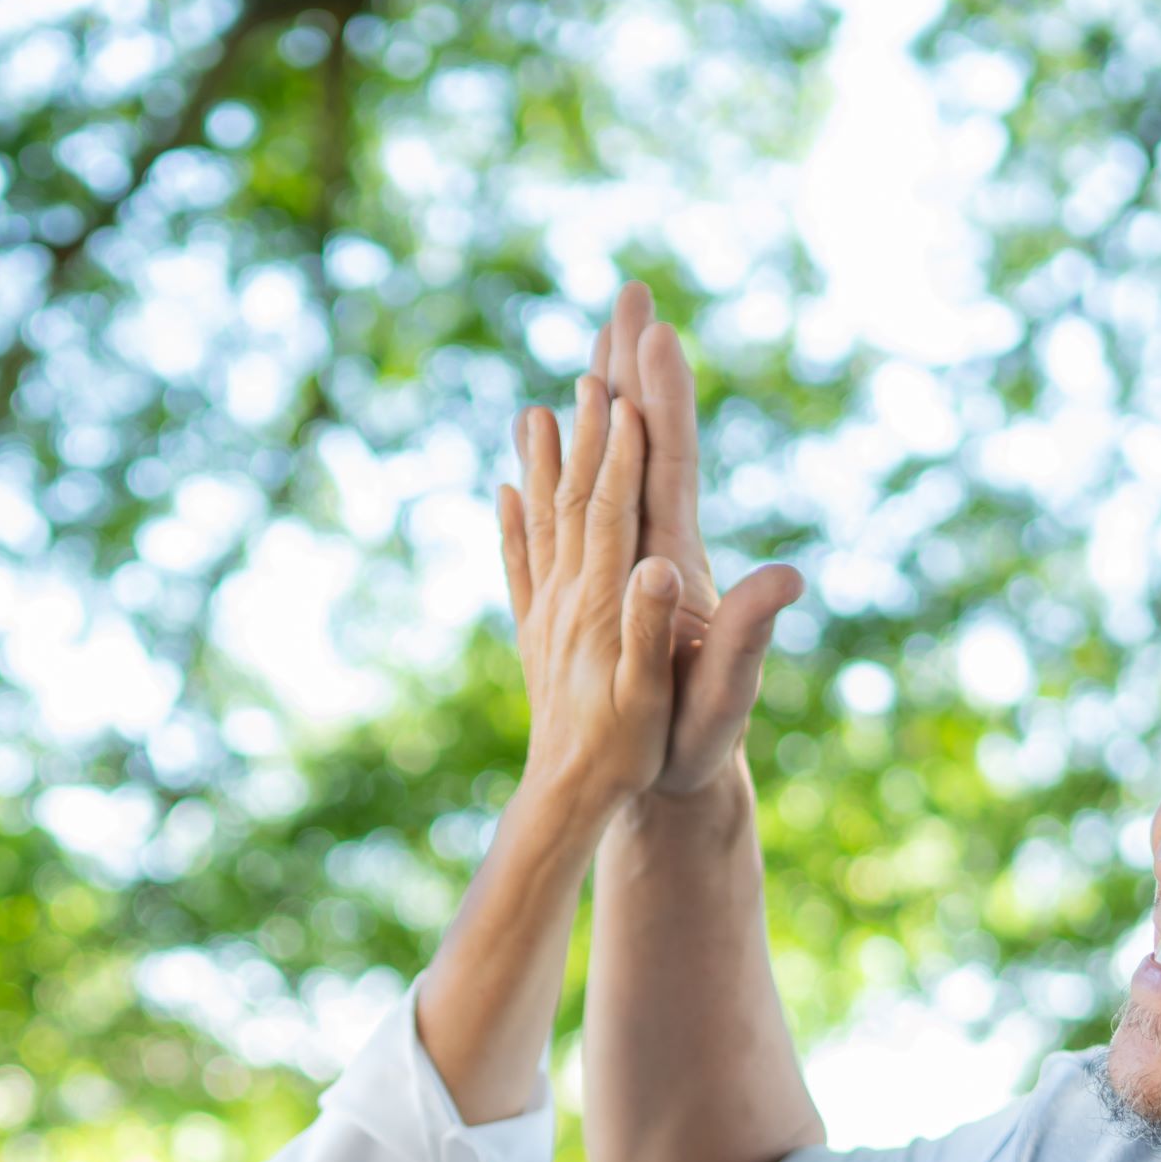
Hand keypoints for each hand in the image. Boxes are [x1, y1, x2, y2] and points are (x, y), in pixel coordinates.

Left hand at [496, 367, 683, 825]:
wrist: (566, 800)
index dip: (620, 450)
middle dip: (587, 427)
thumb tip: (655, 566)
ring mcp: (548, 611)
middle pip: (575, 494)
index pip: (612, 508)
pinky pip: (522, 565)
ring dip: (545, 460)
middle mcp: (569, 595)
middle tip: (591, 361)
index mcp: (603, 602)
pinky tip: (506, 491)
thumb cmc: (627, 754)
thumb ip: (652, 630)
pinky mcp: (537, 632)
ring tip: (537, 406)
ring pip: (545, 519)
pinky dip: (514, 523)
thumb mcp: (652, 697)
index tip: (624, 388)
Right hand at [591, 280, 801, 799]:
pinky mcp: (611, 590)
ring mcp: (633, 566)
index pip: (671, 462)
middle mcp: (657, 549)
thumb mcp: (726, 694)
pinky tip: (538, 456)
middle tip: (632, 291)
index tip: (656, 326)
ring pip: (611, 469)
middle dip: (635, 367)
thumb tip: (788, 579)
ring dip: (602, 409)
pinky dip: (559, 477)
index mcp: (676, 561)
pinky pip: (577, 516)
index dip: (665, 397)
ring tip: (588, 352)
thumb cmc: (698, 745)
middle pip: (645, 441)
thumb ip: (751, 637)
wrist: (678, 780)